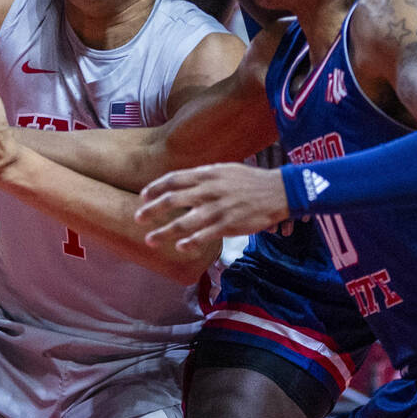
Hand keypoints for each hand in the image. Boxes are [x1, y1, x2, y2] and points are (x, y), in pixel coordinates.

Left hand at [136, 163, 289, 250]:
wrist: (279, 191)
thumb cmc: (250, 181)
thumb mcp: (224, 169)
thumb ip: (203, 176)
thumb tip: (182, 182)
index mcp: (207, 174)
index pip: (173, 179)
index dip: (154, 188)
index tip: (142, 197)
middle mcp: (209, 190)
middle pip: (172, 200)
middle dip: (152, 210)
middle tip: (138, 218)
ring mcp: (218, 208)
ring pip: (184, 222)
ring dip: (164, 232)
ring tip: (150, 240)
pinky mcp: (229, 224)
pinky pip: (205, 235)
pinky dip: (191, 242)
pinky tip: (180, 248)